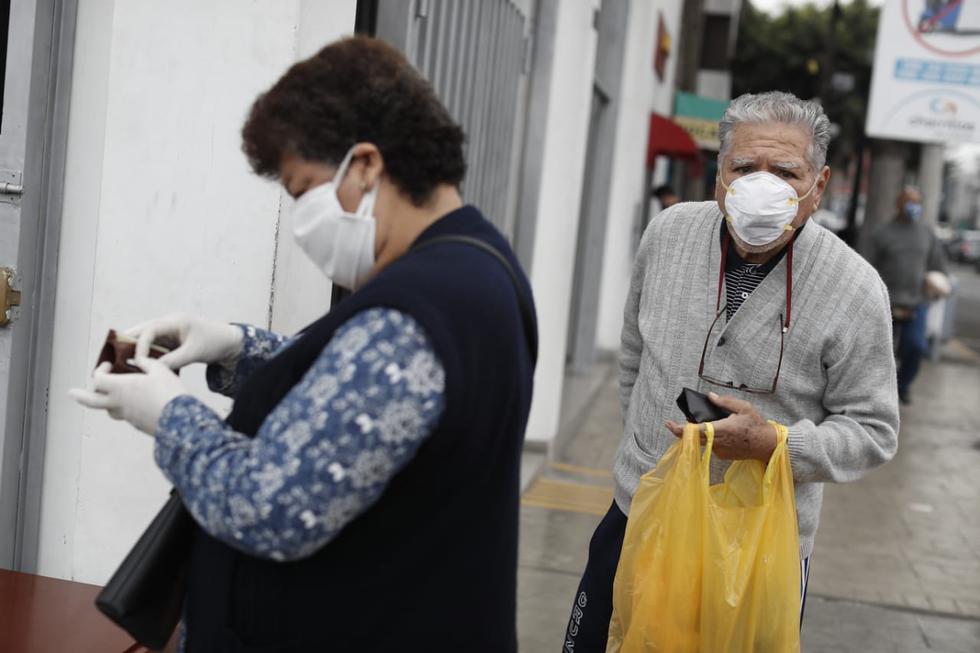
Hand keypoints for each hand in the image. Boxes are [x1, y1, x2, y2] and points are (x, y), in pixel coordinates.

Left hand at [69, 358, 188, 433]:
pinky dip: (126, 408)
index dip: (100, 370)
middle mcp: (119, 403)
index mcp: (121, 387)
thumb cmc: (169, 394)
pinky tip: (139, 403)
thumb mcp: (160, 370)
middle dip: (80, 396)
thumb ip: (147, 362)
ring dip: (105, 402)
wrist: (180, 420)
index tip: (108, 365)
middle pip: (91, 401)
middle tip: (72, 393)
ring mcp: (127, 416)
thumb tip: (140, 360)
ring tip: (110, 397)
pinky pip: (126, 415)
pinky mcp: (138, 424)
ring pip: (109, 410)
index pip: (98, 378)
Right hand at [124, 312, 242, 369]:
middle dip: (127, 343)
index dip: (140, 344)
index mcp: (175, 321)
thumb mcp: (195, 352)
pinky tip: (137, 366)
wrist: (229, 342)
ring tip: (119, 363)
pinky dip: (146, 354)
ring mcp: (169, 331)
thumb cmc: (214, 342)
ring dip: (135, 349)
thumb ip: (174, 360)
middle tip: (112, 357)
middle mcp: (169, 324)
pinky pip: (153, 346)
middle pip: (142, 330)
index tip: (138, 361)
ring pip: (146, 339)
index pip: (150, 329)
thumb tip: (153, 369)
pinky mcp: (171, 340)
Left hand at [665, 392, 777, 461]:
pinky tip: (718, 431)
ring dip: (699, 433)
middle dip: (681, 430)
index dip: (679, 429)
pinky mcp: (723, 455)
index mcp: (721, 429)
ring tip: (702, 422)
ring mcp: (719, 451)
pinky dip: (710, 438)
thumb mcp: (743, 407)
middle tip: (673, 423)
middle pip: (693, 438)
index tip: (669, 424)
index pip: (694, 431)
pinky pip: (711, 445)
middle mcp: (717, 442)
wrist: (768, 445)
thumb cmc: (756, 425)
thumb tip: (710, 396)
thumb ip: (724, 401)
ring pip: (703, 441)